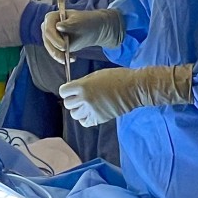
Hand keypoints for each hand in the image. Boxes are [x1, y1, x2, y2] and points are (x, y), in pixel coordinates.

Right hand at [42, 7, 125, 60]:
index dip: (55, 39)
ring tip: (71, 59)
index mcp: (51, 18)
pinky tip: (73, 59)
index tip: (64, 46)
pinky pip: (56, 53)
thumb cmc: (85, 22)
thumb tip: (58, 26)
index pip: (48, 30)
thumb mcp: (79, 22)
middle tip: (66, 56)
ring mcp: (50, 37)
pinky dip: (63, 58)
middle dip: (56, 49)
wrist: (90, 28)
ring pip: (51, 49)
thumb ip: (69, 24)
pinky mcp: (55, 46)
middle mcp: (47, 27)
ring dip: (59, 56)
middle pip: (48, 41)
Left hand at [59, 64, 192, 126]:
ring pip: (74, 114)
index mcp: (82, 86)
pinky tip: (91, 112)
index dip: (67, 91)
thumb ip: (82, 83)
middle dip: (72, 100)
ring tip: (87, 105)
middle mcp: (85, 99)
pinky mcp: (99, 119)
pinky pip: (84, 122)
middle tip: (80, 98)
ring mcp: (92, 110)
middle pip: (68, 104)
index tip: (71, 91)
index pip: (63, 92)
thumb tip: (73, 89)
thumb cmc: (118, 78)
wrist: (134, 88)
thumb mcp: (96, 75)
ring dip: (78, 110)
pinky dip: (85, 118)